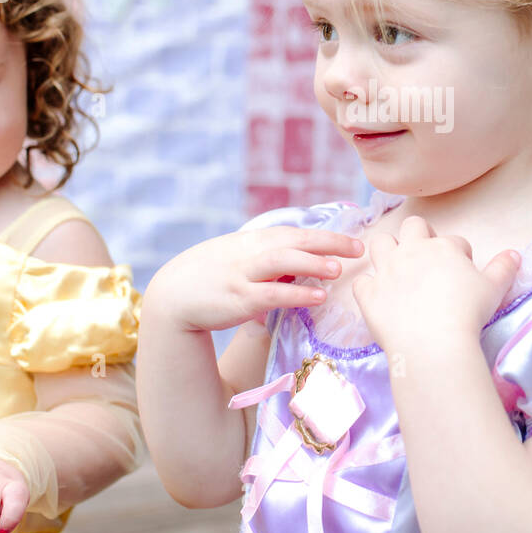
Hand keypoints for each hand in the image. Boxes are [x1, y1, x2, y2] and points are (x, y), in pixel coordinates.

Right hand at [147, 226, 363, 332]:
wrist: (172, 295)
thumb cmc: (211, 277)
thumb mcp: (240, 259)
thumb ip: (270, 260)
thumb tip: (304, 265)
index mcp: (254, 241)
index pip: (296, 233)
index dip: (325, 234)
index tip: (354, 238)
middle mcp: (251, 252)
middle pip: (295, 241)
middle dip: (329, 242)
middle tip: (359, 247)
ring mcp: (244, 275)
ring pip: (284, 262)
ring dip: (314, 262)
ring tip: (340, 268)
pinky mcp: (239, 299)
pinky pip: (273, 293)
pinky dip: (297, 293)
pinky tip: (318, 296)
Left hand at [352, 215, 519, 355]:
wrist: (434, 342)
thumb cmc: (468, 313)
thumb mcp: (494, 289)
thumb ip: (504, 268)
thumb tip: (515, 254)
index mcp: (443, 248)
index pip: (454, 241)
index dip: (459, 255)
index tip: (462, 273)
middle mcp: (412, 251)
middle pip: (411, 226)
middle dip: (419, 236)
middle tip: (427, 260)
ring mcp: (386, 271)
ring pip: (379, 243)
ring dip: (386, 251)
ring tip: (397, 269)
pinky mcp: (368, 294)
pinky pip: (361, 282)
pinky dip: (368, 288)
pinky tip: (379, 299)